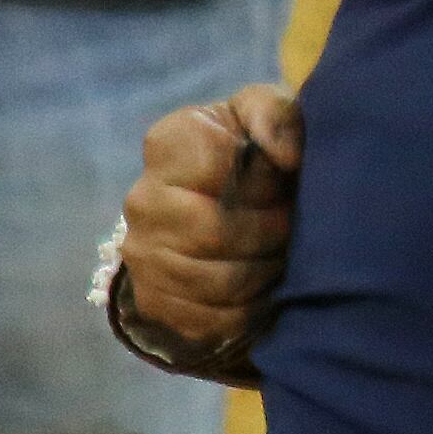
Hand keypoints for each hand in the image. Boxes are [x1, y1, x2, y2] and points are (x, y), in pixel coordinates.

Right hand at [120, 85, 303, 357]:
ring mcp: (142, 253)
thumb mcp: (267, 115)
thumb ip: (275, 115)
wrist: (222, 209)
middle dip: (270, 232)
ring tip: (280, 255)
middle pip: (218, 231)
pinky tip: (263, 287)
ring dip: (264, 270)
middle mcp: (142, 199)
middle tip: (290, 226)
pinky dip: (249, 308)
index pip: (216, 164)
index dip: (262, 178)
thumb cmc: (253, 154)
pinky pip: (211, 318)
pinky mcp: (153, 300)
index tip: (279, 179)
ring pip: (219, 280)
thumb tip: (285, 155)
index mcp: (168, 143)